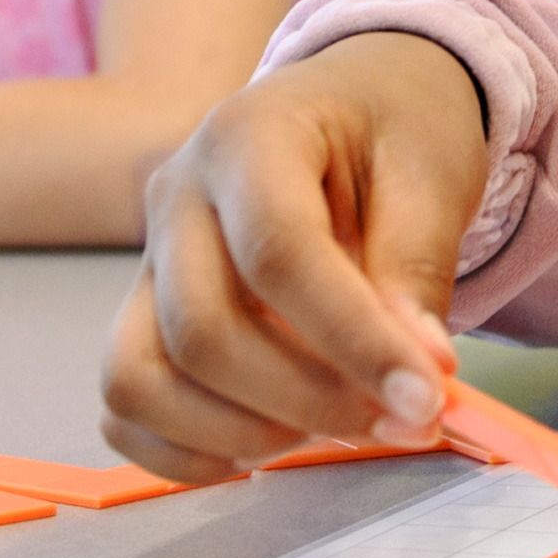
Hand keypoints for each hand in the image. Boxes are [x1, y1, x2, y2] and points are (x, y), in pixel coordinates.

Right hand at [99, 34, 490, 481]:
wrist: (356, 107)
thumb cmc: (395, 131)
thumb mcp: (431, 175)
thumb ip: (417, 270)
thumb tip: (420, 373)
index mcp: (248, 137)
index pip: (278, 254)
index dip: (353, 341)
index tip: (425, 399)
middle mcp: (176, 197)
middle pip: (202, 330)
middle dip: (310, 401)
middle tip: (404, 421)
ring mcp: (146, 262)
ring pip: (142, 379)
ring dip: (245, 433)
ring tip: (339, 426)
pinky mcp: (142, 317)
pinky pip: (126, 407)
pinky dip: (189, 450)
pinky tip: (274, 444)